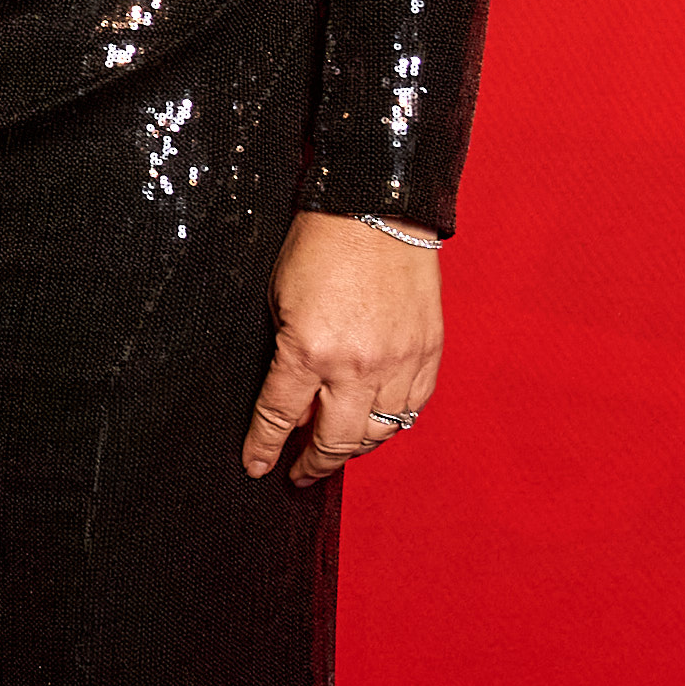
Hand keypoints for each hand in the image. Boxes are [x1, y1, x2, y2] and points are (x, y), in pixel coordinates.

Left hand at [245, 209, 446, 484]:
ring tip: (335, 452)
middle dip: (313, 464)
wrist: (376, 211)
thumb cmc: (318, 246)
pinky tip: (375, 424)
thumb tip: (290, 400)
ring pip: (378, 432)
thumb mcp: (277, 299)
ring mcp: (398, 363)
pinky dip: (391, 423)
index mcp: (309, 350)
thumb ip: (284, 353)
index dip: (265, 448)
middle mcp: (357, 366)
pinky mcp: (427, 355)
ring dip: (354, 448)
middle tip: (298, 473)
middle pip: (334, 440)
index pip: (280, 417)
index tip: (257, 468)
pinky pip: (411, 409)